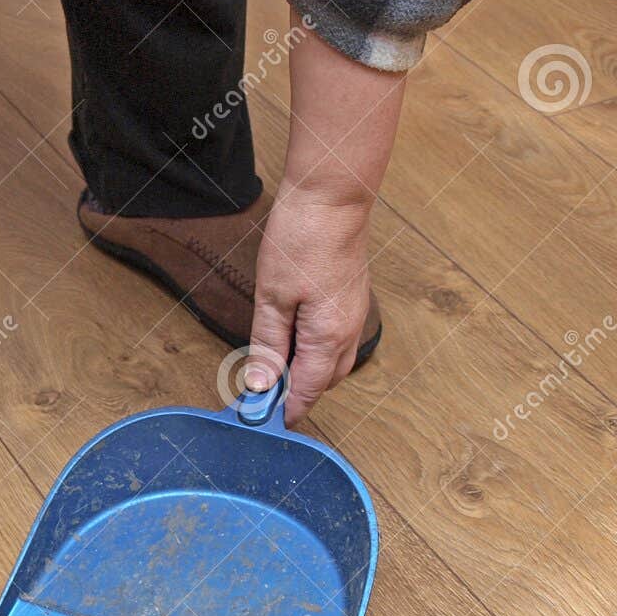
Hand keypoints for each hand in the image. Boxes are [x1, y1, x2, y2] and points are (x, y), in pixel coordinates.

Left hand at [244, 23, 405, 425]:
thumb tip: (263, 387)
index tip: (262, 420)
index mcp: (329, 338)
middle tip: (261, 393)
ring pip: (333, 361)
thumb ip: (268, 345)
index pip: (308, 392)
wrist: (332, 195)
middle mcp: (349, 332)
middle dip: (297, 393)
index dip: (285, 410)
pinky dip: (316, 350)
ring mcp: (355, 315)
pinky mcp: (353, 300)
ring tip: (274, 366)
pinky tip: (293, 338)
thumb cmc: (302, 240)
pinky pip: (337, 340)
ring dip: (307, 372)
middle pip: (324, 381)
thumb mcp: (272, 297)